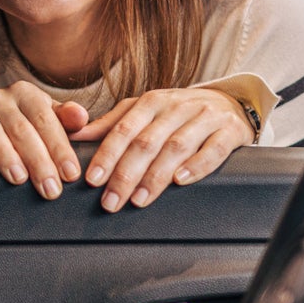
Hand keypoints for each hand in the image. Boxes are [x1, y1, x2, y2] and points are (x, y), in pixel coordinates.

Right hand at [0, 81, 89, 199]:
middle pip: (21, 128)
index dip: (59, 148)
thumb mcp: (45, 118)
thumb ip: (65, 119)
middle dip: (38, 160)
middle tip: (50, 189)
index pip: (46, 120)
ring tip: (19, 178)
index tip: (70, 174)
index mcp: (26, 93)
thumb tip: (82, 118)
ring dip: (5, 154)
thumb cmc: (20, 122)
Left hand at [71, 87, 253, 211]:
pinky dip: (196, 166)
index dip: (107, 155)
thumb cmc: (178, 112)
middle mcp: (176, 106)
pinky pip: (213, 150)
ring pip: (176, 147)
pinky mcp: (229, 131)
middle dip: (126, 174)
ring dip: (155, 176)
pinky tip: (180, 182)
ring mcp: (205, 117)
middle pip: (147, 142)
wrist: (229, 102)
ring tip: (139, 200)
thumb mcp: (144, 111)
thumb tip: (74, 136)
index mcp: (151, 101)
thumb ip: (111, 124)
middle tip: (111, 201)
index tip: (92, 180)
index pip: (124, 129)